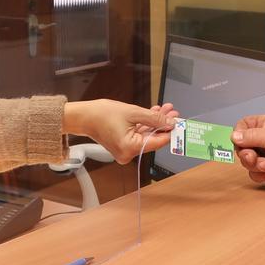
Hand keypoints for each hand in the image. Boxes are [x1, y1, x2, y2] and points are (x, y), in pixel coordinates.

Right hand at [63, 100, 178, 163]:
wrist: (84, 116)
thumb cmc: (103, 114)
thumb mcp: (133, 112)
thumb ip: (154, 118)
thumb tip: (170, 123)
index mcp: (130, 148)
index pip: (157, 142)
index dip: (170, 132)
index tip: (179, 123)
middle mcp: (128, 154)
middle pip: (153, 139)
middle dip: (163, 124)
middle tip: (173, 113)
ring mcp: (126, 151)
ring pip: (147, 136)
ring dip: (156, 123)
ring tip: (166, 110)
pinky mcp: (124, 146)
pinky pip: (139, 136)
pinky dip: (147, 126)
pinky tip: (155, 114)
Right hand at [231, 115, 264, 184]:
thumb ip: (250, 136)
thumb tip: (233, 136)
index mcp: (261, 125)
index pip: (242, 128)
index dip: (239, 136)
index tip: (241, 142)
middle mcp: (261, 140)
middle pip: (242, 148)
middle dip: (247, 156)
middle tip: (253, 158)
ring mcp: (264, 155)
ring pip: (247, 163)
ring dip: (254, 166)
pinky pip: (255, 174)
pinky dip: (260, 175)